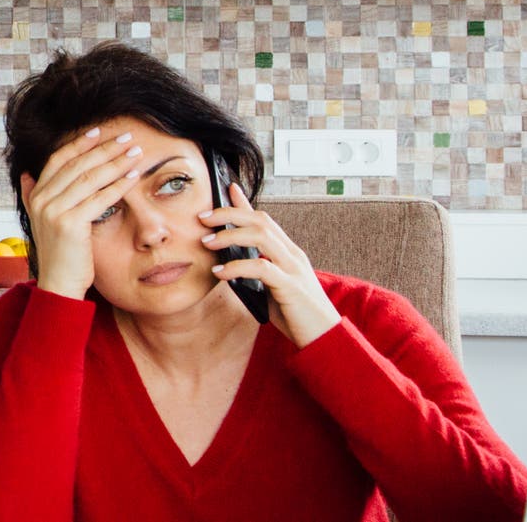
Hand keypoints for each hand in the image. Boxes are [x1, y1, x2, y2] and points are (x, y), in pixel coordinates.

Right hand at [19, 126, 145, 299]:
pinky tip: (133, 176)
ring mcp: (54, 211)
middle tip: (126, 138)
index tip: (100, 132)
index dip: (79, 143)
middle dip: (104, 148)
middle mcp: (42, 200)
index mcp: (36, 195)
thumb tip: (26, 174)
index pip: (58, 159)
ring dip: (116, 162)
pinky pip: (100, 198)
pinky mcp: (70, 223)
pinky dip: (119, 185)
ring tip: (134, 153)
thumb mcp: (42, 221)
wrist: (59, 284)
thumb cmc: (60, 253)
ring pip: (90, 178)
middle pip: (77, 164)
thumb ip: (33, 196)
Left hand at [203, 183, 342, 347]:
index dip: (245, 203)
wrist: (324, 338)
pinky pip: (261, 268)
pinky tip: (220, 272)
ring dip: (230, 236)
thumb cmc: (296, 315)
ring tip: (206, 241)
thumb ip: (257, 274)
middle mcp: (293, 255)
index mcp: (289, 253)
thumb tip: (229, 266)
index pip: (265, 220)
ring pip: (261, 237)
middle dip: (229, 214)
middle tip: (202, 218)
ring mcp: (294, 269)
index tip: (227, 189)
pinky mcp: (291, 287)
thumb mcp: (272, 288)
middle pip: (260, 221)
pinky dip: (237, 268)